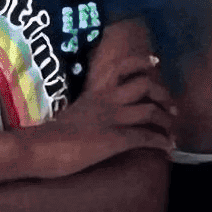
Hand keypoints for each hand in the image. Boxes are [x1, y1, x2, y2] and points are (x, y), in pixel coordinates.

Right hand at [25, 44, 177, 174]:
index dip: (142, 62)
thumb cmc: (49, 136)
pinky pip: (146, 137)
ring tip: (172, 131)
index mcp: (95, 94)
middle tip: (172, 108)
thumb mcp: (72, 114)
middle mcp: (107, 101)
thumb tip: (93, 115)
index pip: (122, 68)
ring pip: (151, 110)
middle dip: (164, 95)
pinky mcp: (115, 139)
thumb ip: (87, 110)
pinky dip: (161, 142)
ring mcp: (112, 119)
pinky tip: (167, 149)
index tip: (155, 62)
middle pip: (145, 85)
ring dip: (166, 121)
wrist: (39, 148)